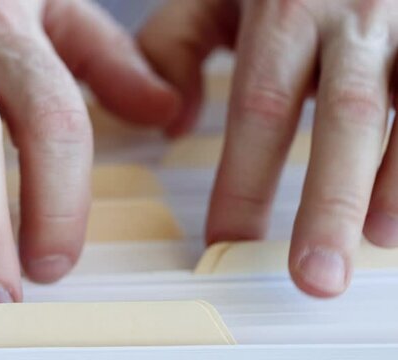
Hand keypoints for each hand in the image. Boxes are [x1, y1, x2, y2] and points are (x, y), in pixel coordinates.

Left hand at [140, 0, 397, 296]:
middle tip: (314, 277)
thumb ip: (178, 44)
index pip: (259, 108)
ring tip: (377, 243)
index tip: (224, 242)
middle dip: (329, 202)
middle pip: (344, 116)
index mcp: (283, 7)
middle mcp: (354, 15)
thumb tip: (170, 121)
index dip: (241, 182)